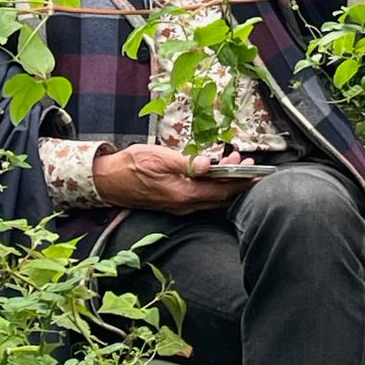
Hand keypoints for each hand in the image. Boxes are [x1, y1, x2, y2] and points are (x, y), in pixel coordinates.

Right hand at [93, 145, 255, 213]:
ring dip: (224, 183)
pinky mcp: (173, 204)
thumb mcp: (160, 157)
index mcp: (184, 194)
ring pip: (211, 198)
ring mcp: (179, 207)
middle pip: (220, 197)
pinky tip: (212, 173)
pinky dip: (211, 186)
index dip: (241, 182)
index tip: (256, 172)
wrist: (107, 180)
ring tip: (232, 164)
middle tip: (246, 163)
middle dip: (236, 182)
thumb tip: (210, 165)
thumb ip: (187, 163)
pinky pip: (200, 198)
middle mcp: (184, 206)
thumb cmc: (131, 165)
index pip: (222, 191)